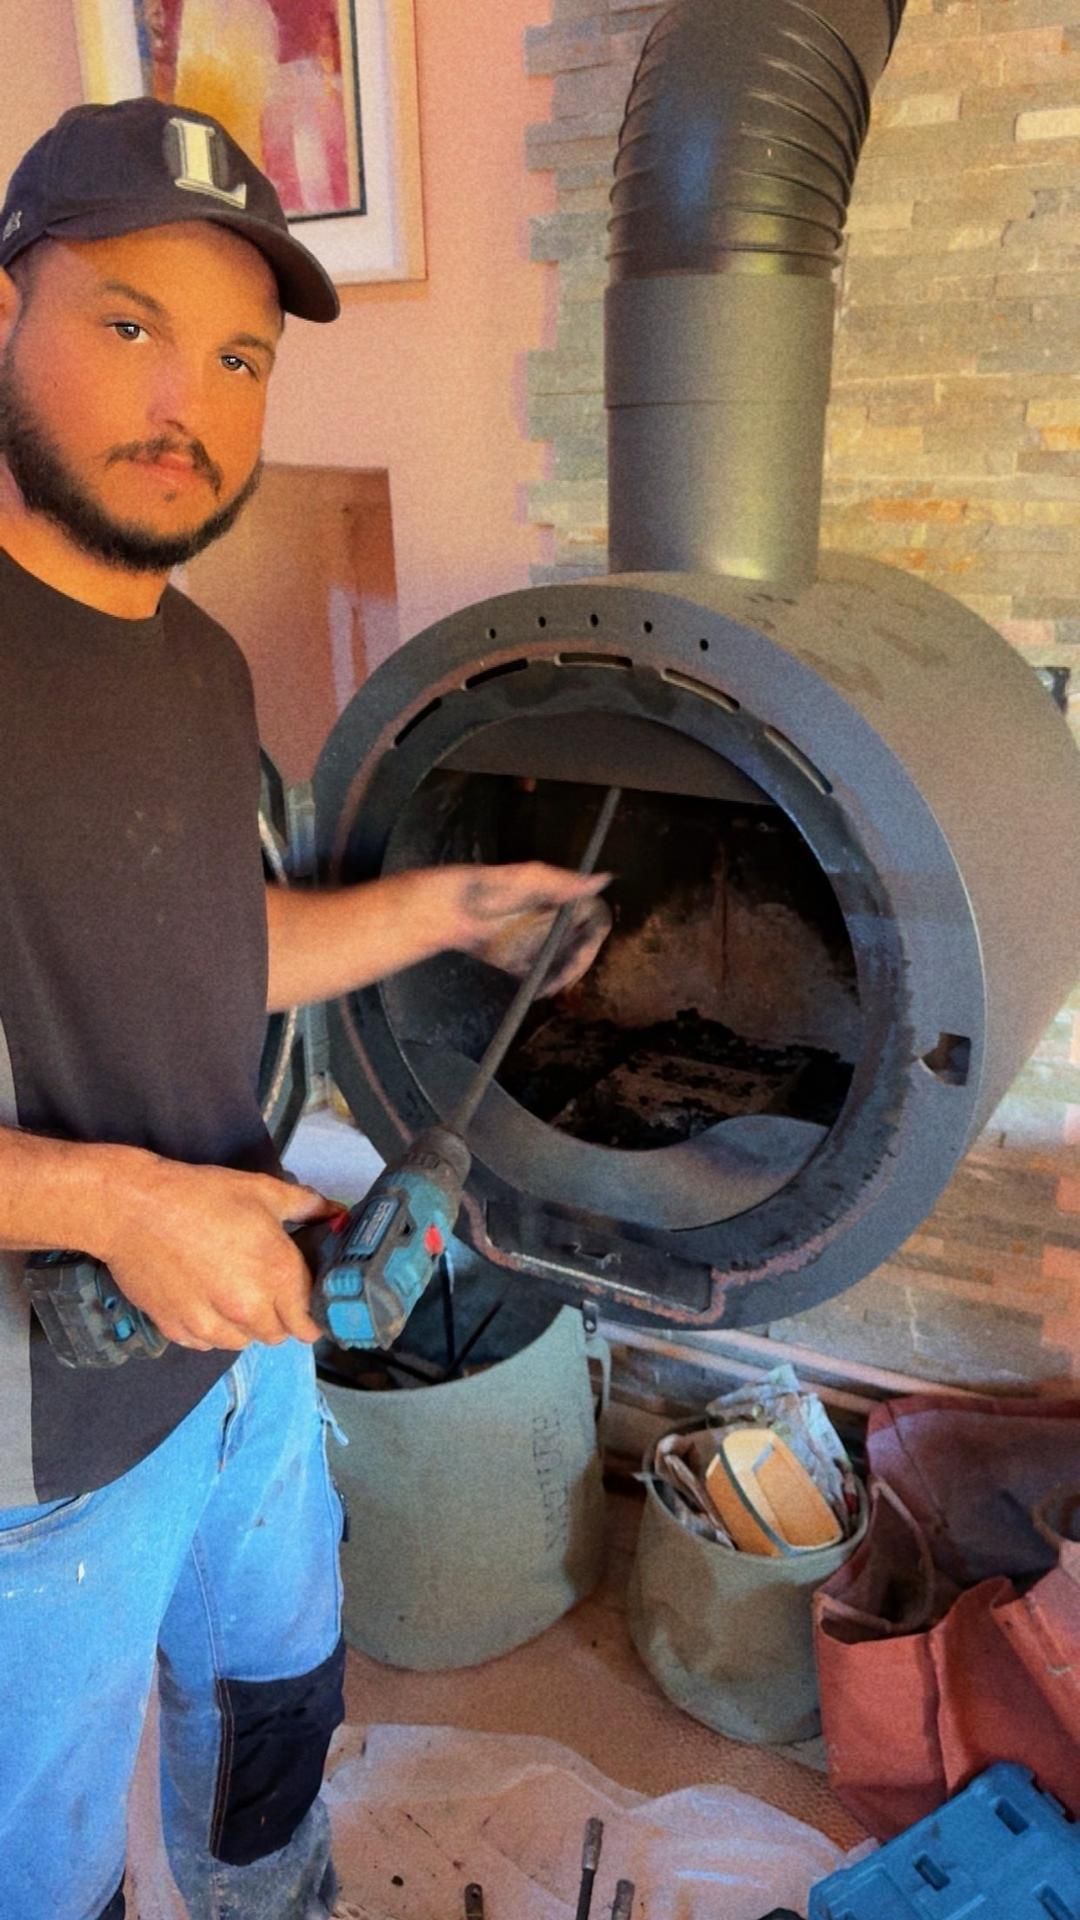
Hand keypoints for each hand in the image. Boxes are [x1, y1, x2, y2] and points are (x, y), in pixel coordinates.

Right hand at [96, 1160, 337, 1351]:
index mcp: (276, 1274)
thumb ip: (306, 1206)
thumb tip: (335, 1214)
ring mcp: (210, 1323)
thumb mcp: (261, 1191)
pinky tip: (205, 1299)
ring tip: (233, 1292)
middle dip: (279, 1317)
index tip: (306, 1305)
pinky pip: (207, 1343)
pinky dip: (212, 1329)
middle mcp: (247, 1308)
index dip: (311, 1316)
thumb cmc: (199, 1195)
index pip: (308, 1323)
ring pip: (242, 1342)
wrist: (132, 1209)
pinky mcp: (177, 1329)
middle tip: (267, 1289)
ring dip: (245, 1325)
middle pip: (277, 1335)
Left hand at [449, 862, 612, 995]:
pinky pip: (541, 977)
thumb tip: (604, 879)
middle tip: (564, 978)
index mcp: (563, 903)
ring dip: (562, 979)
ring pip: (564, 967)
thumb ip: (565, 882)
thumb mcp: (531, 878)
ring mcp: (539, 944)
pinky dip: (542, 986)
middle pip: (582, 950)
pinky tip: (536, 991)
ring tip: (548, 988)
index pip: (595, 924)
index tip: (581, 953)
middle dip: (577, 965)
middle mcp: (555, 924)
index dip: (593, 941)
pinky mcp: (522, 962)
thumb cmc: (494, 889)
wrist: (453, 911)